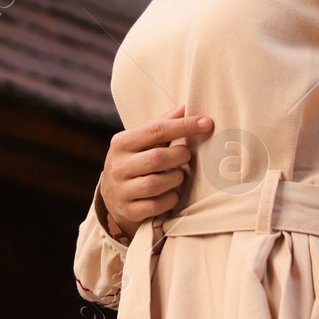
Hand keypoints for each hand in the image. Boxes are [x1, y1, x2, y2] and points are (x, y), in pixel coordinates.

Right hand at [100, 104, 212, 238]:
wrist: (112, 197)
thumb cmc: (135, 161)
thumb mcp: (141, 142)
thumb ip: (162, 124)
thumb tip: (185, 107)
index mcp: (122, 142)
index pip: (156, 130)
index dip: (184, 126)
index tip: (207, 123)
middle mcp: (118, 165)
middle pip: (157, 158)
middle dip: (180, 156)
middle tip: (187, 155)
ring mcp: (122, 189)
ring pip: (155, 184)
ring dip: (176, 179)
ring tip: (179, 175)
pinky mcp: (129, 210)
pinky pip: (156, 205)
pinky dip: (170, 199)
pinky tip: (172, 193)